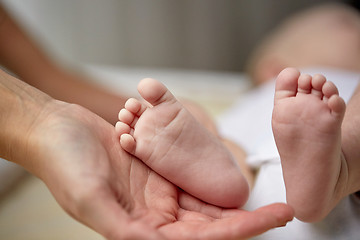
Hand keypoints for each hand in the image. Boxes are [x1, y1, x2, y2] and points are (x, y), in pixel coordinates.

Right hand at [26, 101, 292, 239]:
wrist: (56, 129)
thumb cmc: (64, 164)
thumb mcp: (90, 199)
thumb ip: (124, 230)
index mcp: (141, 229)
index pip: (198, 239)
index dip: (237, 232)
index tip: (270, 221)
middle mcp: (154, 212)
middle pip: (209, 221)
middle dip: (245, 217)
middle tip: (282, 210)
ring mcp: (157, 187)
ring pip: (203, 197)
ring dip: (231, 194)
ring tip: (264, 190)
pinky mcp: (157, 164)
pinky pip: (189, 169)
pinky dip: (210, 169)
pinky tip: (230, 166)